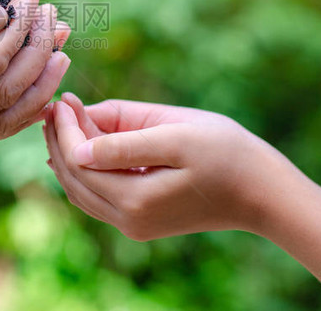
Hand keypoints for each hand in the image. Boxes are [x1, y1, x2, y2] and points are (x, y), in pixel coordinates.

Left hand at [43, 94, 289, 239]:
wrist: (264, 192)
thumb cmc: (226, 153)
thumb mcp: (175, 136)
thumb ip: (124, 140)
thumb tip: (77, 144)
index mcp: (135, 199)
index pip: (79, 160)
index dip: (65, 127)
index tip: (63, 96)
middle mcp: (129, 220)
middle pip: (73, 177)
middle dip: (59, 139)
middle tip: (56, 103)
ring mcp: (135, 225)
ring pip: (81, 190)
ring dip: (67, 155)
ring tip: (63, 119)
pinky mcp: (142, 222)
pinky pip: (98, 197)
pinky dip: (84, 170)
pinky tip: (82, 145)